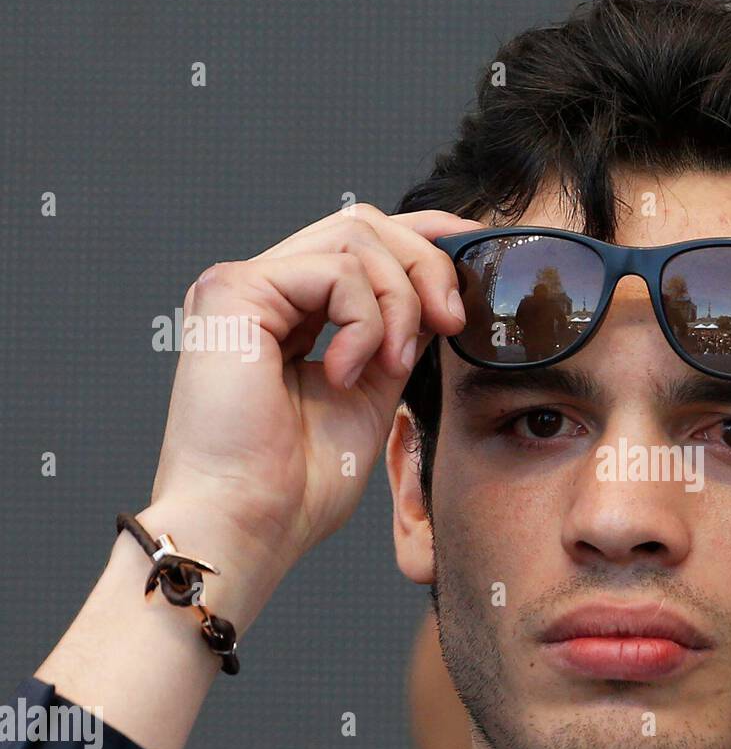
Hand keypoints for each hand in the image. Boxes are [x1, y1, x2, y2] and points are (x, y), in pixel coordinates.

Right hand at [147, 205, 480, 583]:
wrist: (251, 523)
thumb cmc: (298, 483)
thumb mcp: (373, 394)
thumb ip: (397, 337)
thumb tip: (438, 296)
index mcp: (289, 312)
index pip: (362, 242)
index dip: (426, 236)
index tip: (479, 251)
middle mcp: (262, 289)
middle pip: (364, 225)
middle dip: (426, 265)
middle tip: (451, 322)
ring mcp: (242, 285)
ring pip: (355, 238)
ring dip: (399, 301)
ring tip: (389, 366)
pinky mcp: (233, 291)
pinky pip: (336, 270)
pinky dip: (364, 320)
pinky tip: (347, 373)